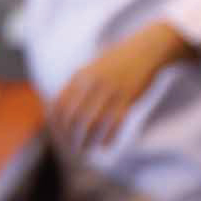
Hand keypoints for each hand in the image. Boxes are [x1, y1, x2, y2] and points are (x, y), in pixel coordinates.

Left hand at [50, 20, 197, 149]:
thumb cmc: (115, 62)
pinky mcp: (129, 97)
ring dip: (87, 140)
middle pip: (74, 117)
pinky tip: (105, 146)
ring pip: (93, 122)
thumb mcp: (90, 70)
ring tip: (85, 150)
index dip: (56, 125)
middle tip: (71, 149)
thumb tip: (60, 108)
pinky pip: (116, 122)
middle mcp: (92, 83)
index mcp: (79, 76)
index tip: (59, 137)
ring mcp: (111, 90)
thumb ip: (75, 86)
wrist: (145, 50)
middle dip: (69, 136)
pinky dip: (109, 136)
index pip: (59, 105)